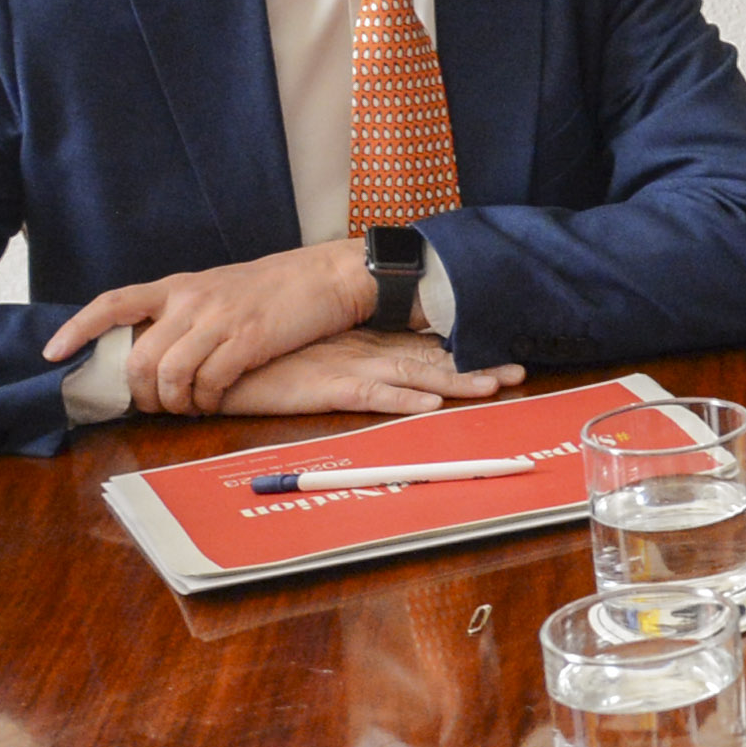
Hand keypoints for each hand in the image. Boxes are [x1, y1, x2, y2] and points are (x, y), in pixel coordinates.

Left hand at [42, 240, 374, 413]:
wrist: (325, 277)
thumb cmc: (272, 289)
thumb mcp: (217, 291)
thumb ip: (183, 316)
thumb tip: (150, 356)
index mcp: (179, 287)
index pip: (113, 303)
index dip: (77, 329)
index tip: (52, 354)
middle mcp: (192, 300)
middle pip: (139, 357)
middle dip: (141, 394)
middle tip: (157, 406)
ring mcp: (221, 319)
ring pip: (170, 374)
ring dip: (173, 404)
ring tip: (188, 408)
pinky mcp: (249, 339)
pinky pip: (209, 382)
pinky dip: (205, 402)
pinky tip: (214, 402)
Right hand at [218, 330, 523, 417]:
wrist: (227, 354)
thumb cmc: (271, 355)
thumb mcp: (317, 351)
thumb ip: (349, 356)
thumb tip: (382, 368)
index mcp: (365, 341)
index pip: (424, 345)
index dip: (464, 350)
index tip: (501, 352)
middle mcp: (367, 350)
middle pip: (432, 358)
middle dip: (476, 365)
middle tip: (518, 371)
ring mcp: (350, 367)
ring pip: (414, 375)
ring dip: (454, 382)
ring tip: (493, 387)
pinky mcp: (329, 387)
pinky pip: (372, 395)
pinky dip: (402, 400)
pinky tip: (430, 405)